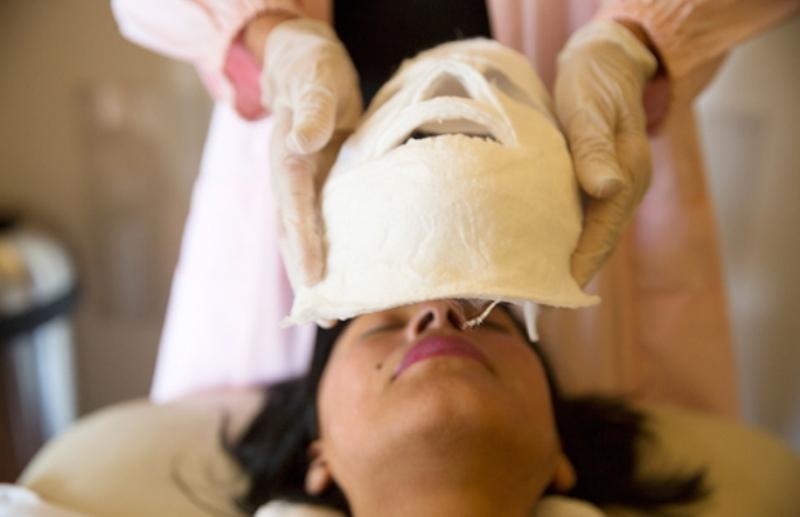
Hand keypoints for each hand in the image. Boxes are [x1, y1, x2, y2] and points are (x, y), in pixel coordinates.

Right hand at [261, 18, 362, 289]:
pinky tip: (346, 275)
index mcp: (288, 159)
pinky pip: (321, 225)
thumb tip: (304, 141)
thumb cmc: (314, 72)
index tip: (314, 280)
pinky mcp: (318, 187)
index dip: (304, 245)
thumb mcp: (317, 82)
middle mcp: (290, 180)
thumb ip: (312, 111)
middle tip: (325, 315)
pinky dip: (329, 253)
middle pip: (294, 235)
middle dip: (307, 275)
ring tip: (332, 311)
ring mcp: (302, 187)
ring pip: (304, 236)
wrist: (305, 65)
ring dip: (315, 273)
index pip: (295, 210)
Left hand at [555, 20, 657, 286]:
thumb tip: (608, 189)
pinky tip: (539, 247)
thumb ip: (596, 148)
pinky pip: (582, 217)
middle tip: (540, 299)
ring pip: (590, 231)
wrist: (603, 62)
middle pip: (600, 239)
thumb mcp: (590, 108)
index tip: (560, 290)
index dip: (583, 261)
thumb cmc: (593, 82)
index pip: (605, 230)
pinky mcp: (596, 182)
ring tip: (536, 283)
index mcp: (628, 174)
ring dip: (567, 256)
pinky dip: (563, 235)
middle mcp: (624, 187)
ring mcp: (612, 186)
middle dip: (573, 270)